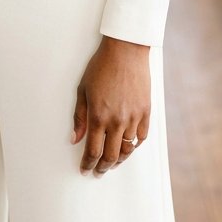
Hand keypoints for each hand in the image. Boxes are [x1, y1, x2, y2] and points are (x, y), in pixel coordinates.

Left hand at [72, 36, 150, 175]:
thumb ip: (79, 116)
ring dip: (119, 160)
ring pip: (127, 150)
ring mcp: (134, 117)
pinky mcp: (146, 111)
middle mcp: (117, 121)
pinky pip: (142, 137)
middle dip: (102, 167)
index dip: (88, 164)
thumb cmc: (101, 66)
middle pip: (111, 156)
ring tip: (112, 163)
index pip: (93, 151)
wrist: (125, 50)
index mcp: (98, 116)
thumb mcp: (83, 89)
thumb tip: (75, 138)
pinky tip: (128, 147)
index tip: (85, 169)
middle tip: (98, 171)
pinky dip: (134, 146)